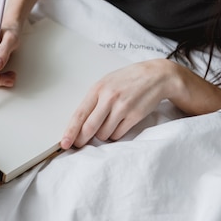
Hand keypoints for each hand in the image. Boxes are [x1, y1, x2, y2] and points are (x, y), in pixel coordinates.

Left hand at [60, 59, 177, 148]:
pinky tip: (118, 124)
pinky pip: (118, 134)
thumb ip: (93, 101)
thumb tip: (79, 124)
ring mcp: (122, 107)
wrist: (156, 75)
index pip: (79, 115)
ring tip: (108, 123)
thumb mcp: (106, 83)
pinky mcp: (135, 116)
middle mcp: (109, 98)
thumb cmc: (127, 80)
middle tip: (79, 145)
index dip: (70, 131)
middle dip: (82, 140)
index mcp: (97, 89)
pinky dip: (115, 134)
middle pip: (89, 128)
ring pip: (104, 134)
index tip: (64, 143)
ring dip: (102, 135)